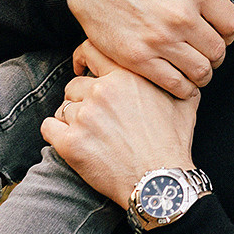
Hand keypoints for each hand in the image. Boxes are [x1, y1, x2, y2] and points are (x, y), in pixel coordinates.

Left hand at [40, 54, 199, 206]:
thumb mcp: (185, 101)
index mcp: (126, 76)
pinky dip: (55, 133)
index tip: (81, 67)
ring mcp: (84, 117)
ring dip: (72, 119)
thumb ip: (175, 78)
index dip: (83, 58)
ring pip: (63, 108)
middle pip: (74, 84)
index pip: (91, 50)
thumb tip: (177, 70)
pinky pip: (48, 127)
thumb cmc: (173, 143)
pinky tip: (69, 141)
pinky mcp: (70, 143)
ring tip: (90, 135)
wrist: (160, 182)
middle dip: (80, 98)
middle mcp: (101, 91)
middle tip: (94, 116)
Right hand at [67, 0, 233, 98]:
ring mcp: (160, 39)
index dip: (229, 32)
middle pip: (218, 51)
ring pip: (201, 71)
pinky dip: (185, 88)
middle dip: (216, 55)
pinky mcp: (139, 59)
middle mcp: (181, 16)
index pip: (232, 24)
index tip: (219, 34)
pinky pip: (176, 85)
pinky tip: (182, 81)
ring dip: (203, 74)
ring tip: (196, 68)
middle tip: (206, 53)